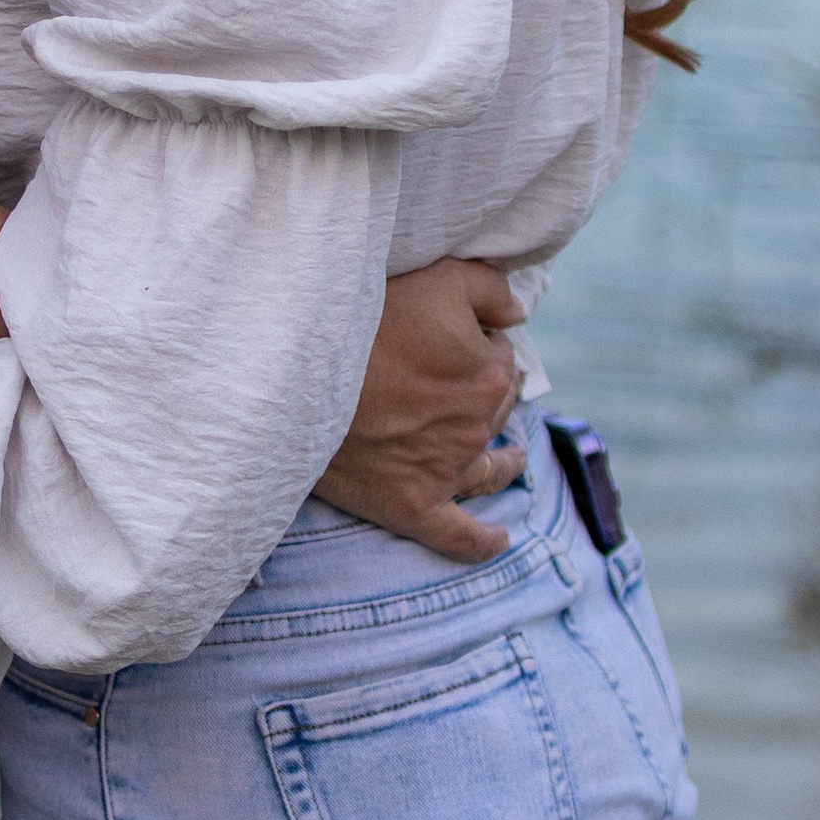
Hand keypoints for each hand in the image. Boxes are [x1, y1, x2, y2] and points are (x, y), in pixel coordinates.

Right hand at [316, 259, 526, 563]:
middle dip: (486, 395)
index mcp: (488, 374)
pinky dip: (482, 541)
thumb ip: (489, 289)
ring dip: (506, 463)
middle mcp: (476, 427)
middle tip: (458, 383)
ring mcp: (447, 472)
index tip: (451, 339)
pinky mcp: (414, 506)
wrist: (301, 375)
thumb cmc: (366, 321)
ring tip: (513, 458)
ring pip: (491, 469)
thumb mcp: (438, 278)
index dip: (480, 344)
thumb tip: (517, 315)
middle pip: (496, 408)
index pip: (499, 356)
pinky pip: (459, 535)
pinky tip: (499, 540)